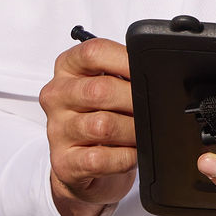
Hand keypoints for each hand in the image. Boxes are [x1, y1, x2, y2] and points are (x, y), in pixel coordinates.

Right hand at [37, 36, 134, 215]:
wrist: (82, 163)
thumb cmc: (101, 115)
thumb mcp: (110, 85)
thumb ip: (126, 73)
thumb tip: (158, 73)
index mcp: (68, 68)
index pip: (93, 52)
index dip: (126, 60)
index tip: (148, 72)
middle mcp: (57, 96)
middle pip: (100, 90)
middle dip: (136, 102)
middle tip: (152, 110)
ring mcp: (57, 130)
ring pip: (102, 126)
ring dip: (133, 132)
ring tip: (142, 134)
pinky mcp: (64, 162)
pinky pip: (100, 158)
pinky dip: (125, 157)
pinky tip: (130, 153)